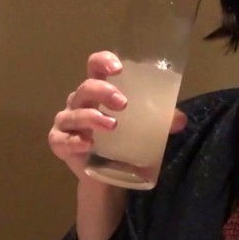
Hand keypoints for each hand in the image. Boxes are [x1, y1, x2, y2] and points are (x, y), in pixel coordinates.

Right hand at [48, 51, 187, 181]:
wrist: (107, 178)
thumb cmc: (122, 143)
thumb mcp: (144, 130)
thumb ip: (160, 122)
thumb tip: (179, 119)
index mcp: (98, 91)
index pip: (95, 66)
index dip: (103, 61)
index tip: (118, 68)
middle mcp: (80, 102)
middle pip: (86, 88)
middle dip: (103, 91)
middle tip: (123, 103)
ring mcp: (67, 122)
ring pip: (74, 113)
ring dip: (92, 117)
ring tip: (112, 125)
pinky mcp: (60, 143)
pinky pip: (61, 139)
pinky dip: (74, 140)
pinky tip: (88, 143)